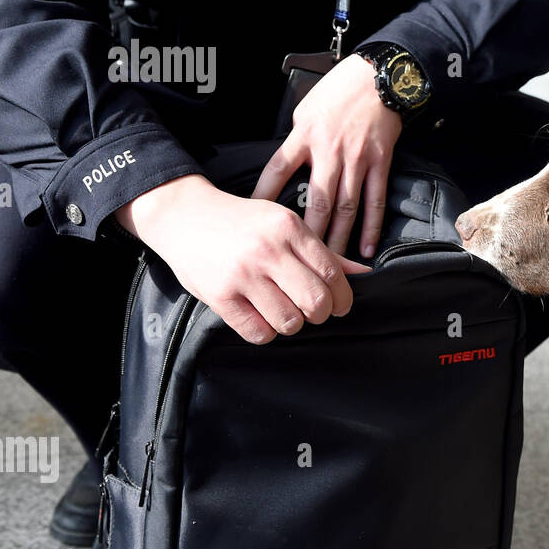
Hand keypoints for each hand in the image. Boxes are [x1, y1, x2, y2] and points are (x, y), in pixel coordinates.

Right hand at [117, 175, 369, 344]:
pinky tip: (261, 317)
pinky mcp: (220, 296)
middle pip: (316, 302)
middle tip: (313, 311)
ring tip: (283, 311)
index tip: (339, 304)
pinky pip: (258, 332)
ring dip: (292, 324)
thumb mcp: (284, 224)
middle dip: (321, 314)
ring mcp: (242, 274)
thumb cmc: (241, 222)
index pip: (333, 274)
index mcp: (289, 228)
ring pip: (290, 322)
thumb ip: (321, 251)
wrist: (184, 215)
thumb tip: (364, 273)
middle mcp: (268, 250)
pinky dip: (266, 332)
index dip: (343, 297)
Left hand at [252, 54, 402, 258]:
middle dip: (308, 235)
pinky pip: (374, 200)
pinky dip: (371, 226)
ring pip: (345, 207)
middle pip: (316, 202)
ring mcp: (356, 158)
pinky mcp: (380, 162)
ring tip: (331, 265)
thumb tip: (290, 167)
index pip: (277, 171)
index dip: (263, 196)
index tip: (254, 220)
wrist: (378, 76)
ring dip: (338, 239)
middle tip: (299, 262)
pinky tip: (365, 248)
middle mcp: (328, 151)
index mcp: (303, 136)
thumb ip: (297, 140)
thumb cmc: (340, 90)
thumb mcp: (305, 109)